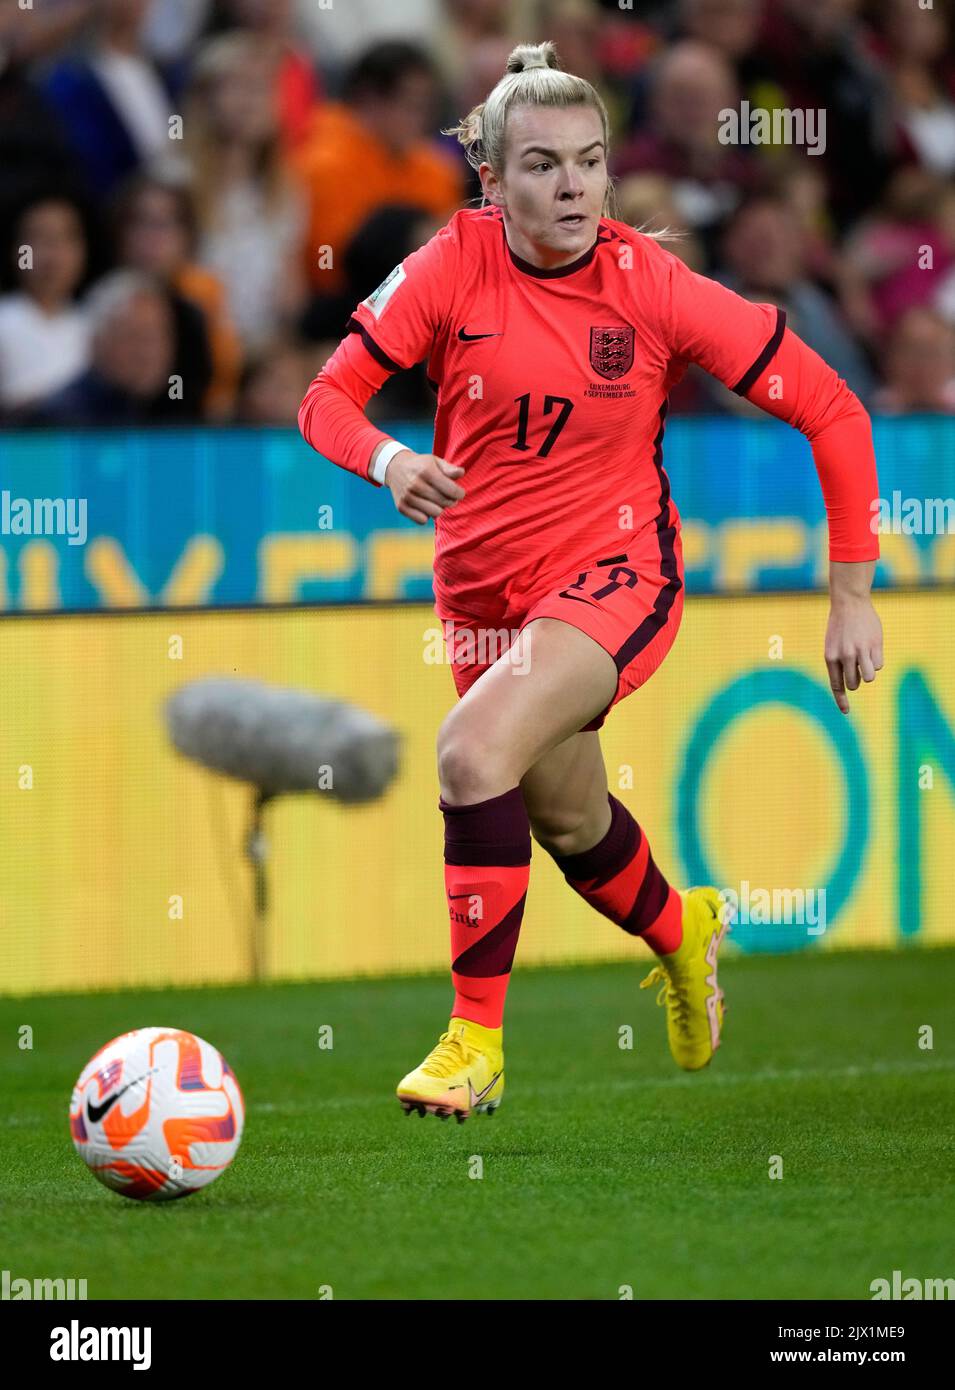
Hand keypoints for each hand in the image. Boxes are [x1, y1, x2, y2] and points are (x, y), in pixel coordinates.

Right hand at [381, 450, 465, 525]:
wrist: (395, 467)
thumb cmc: (421, 465)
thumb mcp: (435, 461)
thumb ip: (450, 468)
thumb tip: (461, 473)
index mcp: (426, 471)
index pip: (451, 490)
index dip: (460, 494)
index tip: (459, 493)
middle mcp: (415, 484)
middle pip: (444, 503)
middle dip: (451, 501)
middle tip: (448, 496)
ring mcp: (407, 496)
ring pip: (435, 513)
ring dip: (439, 508)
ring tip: (437, 501)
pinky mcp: (401, 507)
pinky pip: (422, 520)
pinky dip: (426, 515)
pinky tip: (425, 506)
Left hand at [824, 594, 883, 714]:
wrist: (850, 603)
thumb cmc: (840, 627)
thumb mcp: (832, 646)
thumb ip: (839, 664)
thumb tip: (851, 685)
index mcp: (830, 657)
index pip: (836, 685)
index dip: (842, 700)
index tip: (846, 712)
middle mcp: (844, 656)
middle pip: (854, 684)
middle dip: (857, 680)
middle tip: (857, 666)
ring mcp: (860, 650)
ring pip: (869, 678)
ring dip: (869, 673)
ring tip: (866, 659)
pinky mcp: (874, 645)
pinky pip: (879, 665)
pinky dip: (877, 659)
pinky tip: (872, 646)